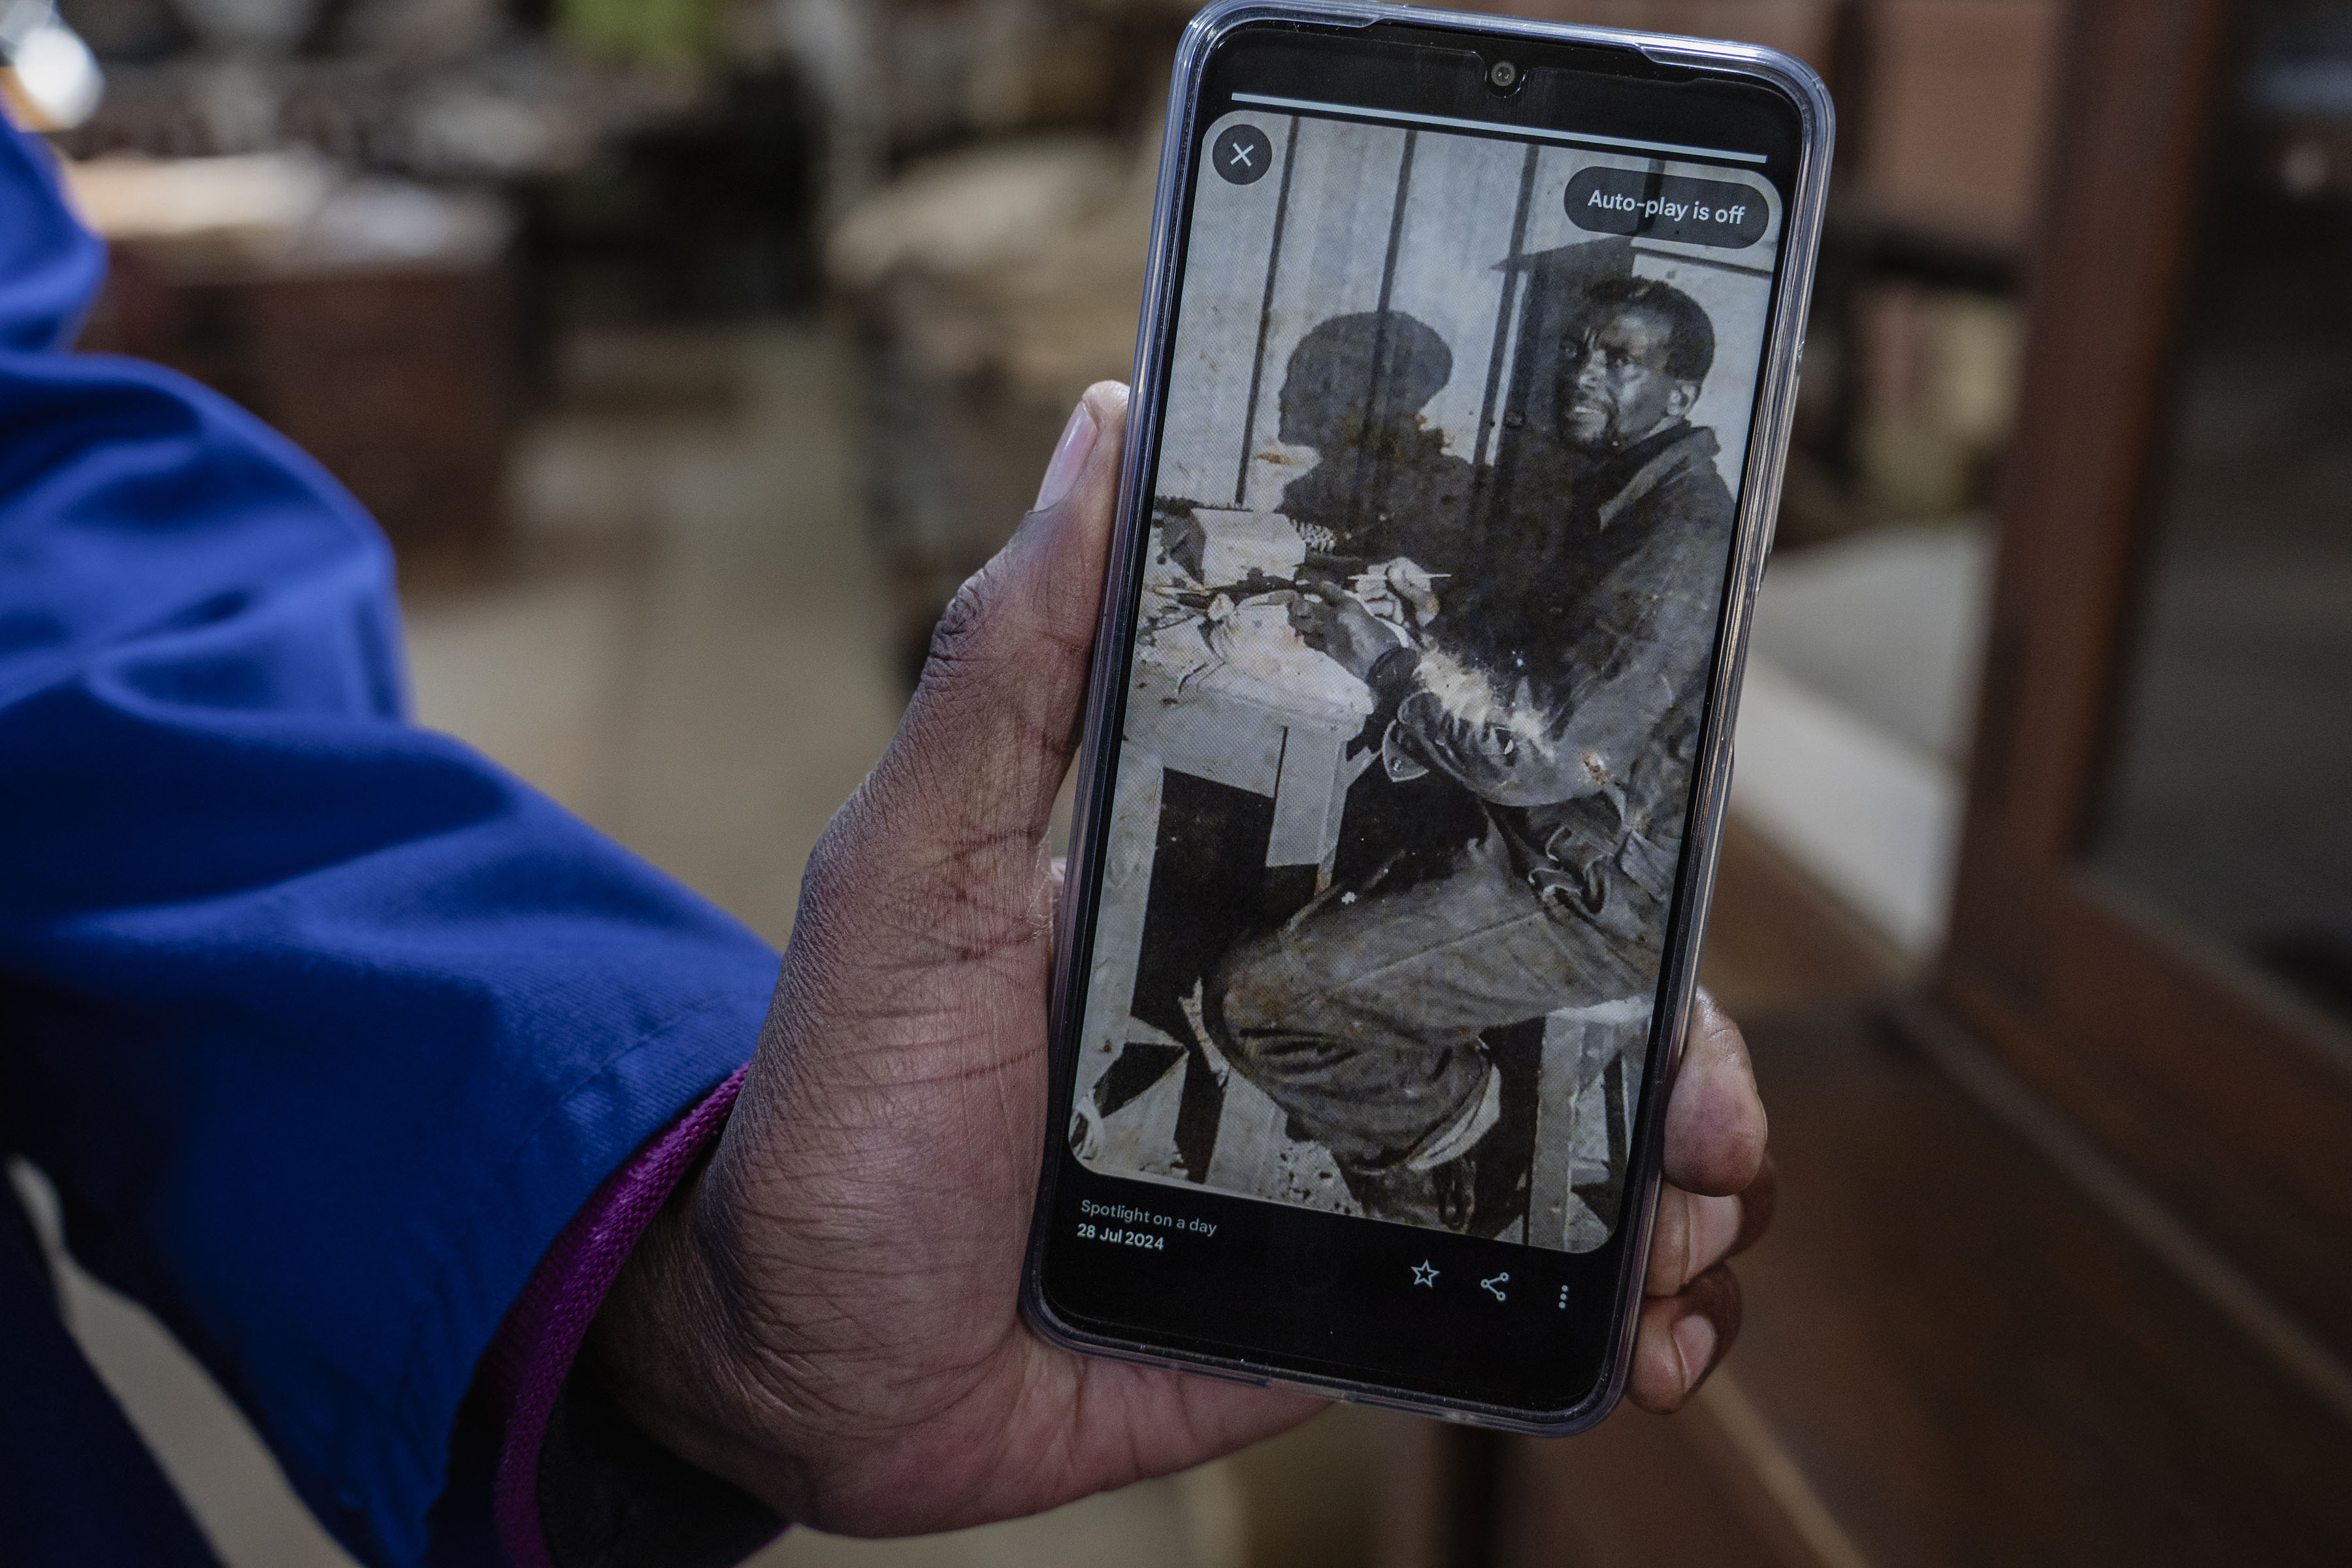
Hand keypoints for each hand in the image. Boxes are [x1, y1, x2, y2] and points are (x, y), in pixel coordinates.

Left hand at [587, 383, 1773, 1533]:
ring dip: (1680, 1175)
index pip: (1454, 821)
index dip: (1586, 825)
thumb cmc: (844, 1104)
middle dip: (1675, 1032)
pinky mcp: (1344, 1299)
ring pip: (1573, 1142)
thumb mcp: (913, 869)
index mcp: (1247, 890)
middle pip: (1557, 992)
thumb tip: (1099, 425)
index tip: (1667, 827)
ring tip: (1699, 1220)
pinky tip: (1653, 1336)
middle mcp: (1319, 1014)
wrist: (808, 1365)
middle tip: (1714, 1094)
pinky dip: (1617, 1319)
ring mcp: (1344, 1161)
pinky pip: (1515, 1296)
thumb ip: (1009, 672)